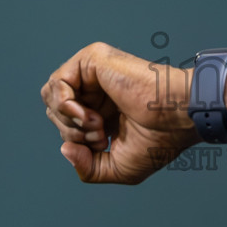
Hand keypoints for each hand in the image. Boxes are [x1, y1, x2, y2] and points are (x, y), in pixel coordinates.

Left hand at [41, 42, 198, 183]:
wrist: (177, 117)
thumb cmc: (159, 140)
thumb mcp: (116, 168)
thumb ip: (87, 168)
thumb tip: (64, 148)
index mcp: (101, 108)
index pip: (64, 123)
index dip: (77, 142)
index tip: (106, 144)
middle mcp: (95, 88)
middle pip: (54, 111)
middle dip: (72, 132)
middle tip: (102, 135)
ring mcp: (93, 71)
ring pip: (50, 95)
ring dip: (69, 121)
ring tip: (98, 125)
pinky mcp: (93, 58)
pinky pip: (57, 83)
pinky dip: (66, 106)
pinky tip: (89, 115)